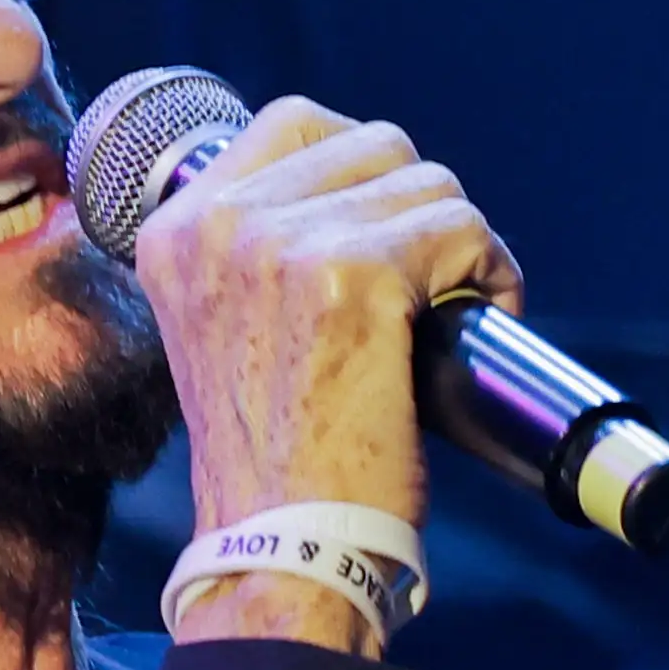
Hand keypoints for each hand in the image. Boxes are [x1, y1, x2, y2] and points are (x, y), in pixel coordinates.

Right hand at [130, 96, 517, 655]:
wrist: (285, 546)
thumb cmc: (279, 460)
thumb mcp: (232, 331)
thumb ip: (262, 254)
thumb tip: (357, 195)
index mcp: (177, 230)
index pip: (294, 123)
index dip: (363, 173)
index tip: (387, 238)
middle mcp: (218, 223)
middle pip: (375, 144)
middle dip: (420, 209)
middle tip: (430, 285)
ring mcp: (280, 244)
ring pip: (428, 182)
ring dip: (462, 243)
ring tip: (452, 311)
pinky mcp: (351, 276)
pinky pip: (460, 227)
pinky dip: (491, 272)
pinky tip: (480, 318)